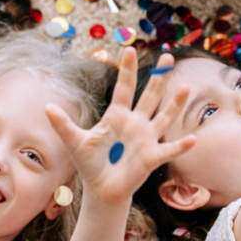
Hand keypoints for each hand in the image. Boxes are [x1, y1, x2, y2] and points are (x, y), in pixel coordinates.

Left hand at [45, 49, 195, 206]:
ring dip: (174, 104)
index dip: (128, 70)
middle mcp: (135, 123)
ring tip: (185, 87)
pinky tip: (193, 139)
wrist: (101, 190)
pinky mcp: (151, 157)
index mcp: (117, 116)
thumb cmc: (90, 163)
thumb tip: (46, 107)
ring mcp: (146, 139)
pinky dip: (181, 146)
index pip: (124, 88)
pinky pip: (168, 150)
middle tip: (168, 57)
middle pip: (149, 96)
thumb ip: (63, 124)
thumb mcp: (74, 142)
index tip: (130, 50)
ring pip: (164, 117)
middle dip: (158, 78)